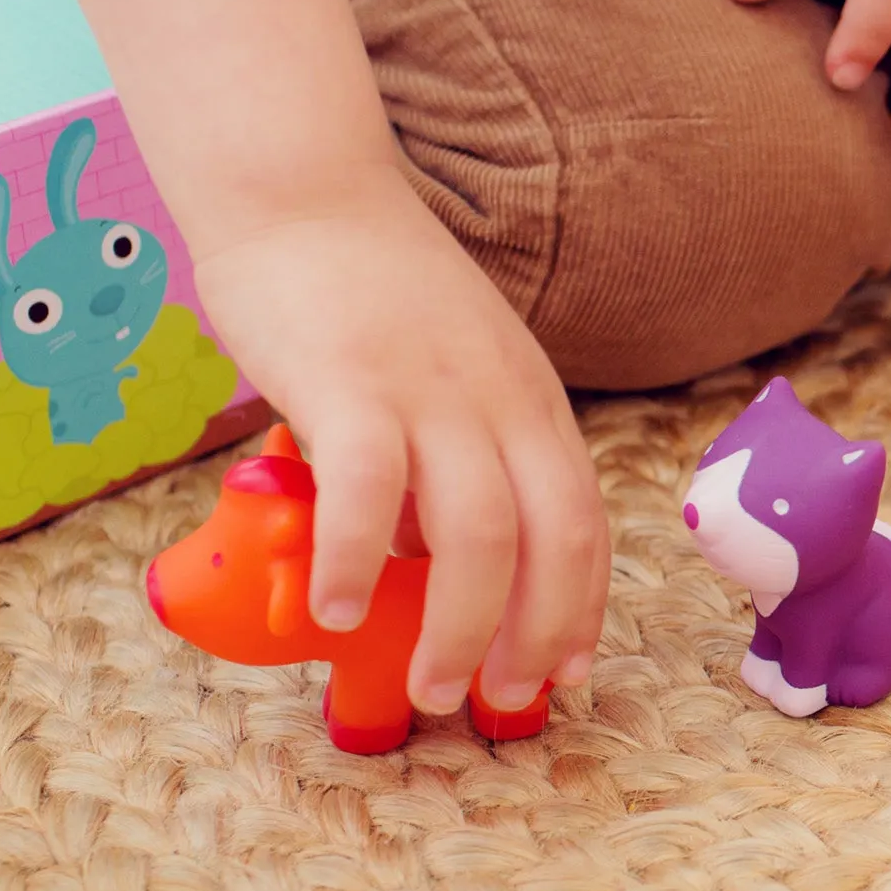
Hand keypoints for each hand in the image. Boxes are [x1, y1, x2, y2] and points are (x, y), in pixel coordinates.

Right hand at [192, 165, 608, 714]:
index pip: (585, 520)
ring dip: (462, 626)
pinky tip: (337, 613)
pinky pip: (369, 491)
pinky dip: (357, 562)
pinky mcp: (351, 383)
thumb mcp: (458, 371)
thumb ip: (466, 452)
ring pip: (479, 532)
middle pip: (552, 539)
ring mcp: (432, 392)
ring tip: (430, 686)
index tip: (566, 670)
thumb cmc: (376, 291)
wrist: (306, 190)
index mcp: (533, 401)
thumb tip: (442, 558)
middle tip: (499, 700)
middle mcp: (501, 401)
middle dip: (537, 635)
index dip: (583, 604)